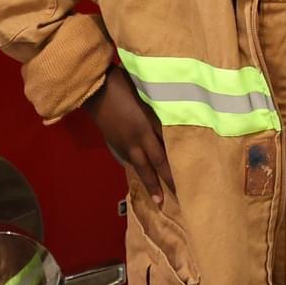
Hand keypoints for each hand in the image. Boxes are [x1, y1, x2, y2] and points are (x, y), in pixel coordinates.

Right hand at [84, 71, 174, 201]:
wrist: (94, 88)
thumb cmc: (122, 84)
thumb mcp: (145, 93)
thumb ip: (160, 107)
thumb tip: (176, 115)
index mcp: (147, 126)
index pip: (167, 149)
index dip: (178, 164)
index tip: (191, 176)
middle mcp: (138, 139)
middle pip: (156, 163)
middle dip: (167, 181)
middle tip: (179, 198)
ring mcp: (125, 143)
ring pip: (141, 167)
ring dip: (151, 183)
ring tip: (159, 200)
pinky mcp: (115, 142)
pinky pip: (130, 160)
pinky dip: (139, 169)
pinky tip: (143, 174)